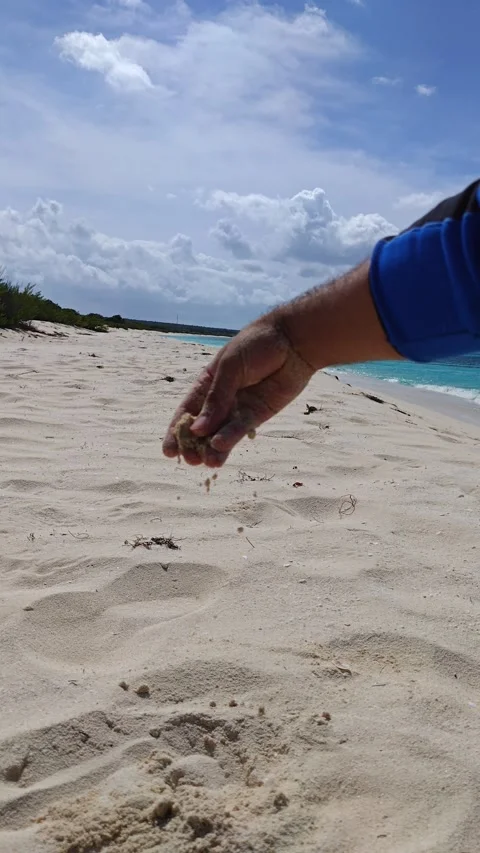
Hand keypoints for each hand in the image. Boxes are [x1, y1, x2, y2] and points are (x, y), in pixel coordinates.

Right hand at [162, 316, 314, 466]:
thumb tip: (198, 429)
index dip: (177, 431)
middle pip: (203, 426)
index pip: (187, 410)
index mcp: (207, 383)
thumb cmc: (256, 345)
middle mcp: (221, 398)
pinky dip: (231, 438)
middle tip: (190, 460)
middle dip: (194, 445)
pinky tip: (221, 448)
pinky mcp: (258, 414)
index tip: (169, 451)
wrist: (292, 340)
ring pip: (222, 432)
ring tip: (206, 463)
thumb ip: (216, 398)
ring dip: (213, 448)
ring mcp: (239, 407)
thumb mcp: (230, 367)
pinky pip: (241, 428)